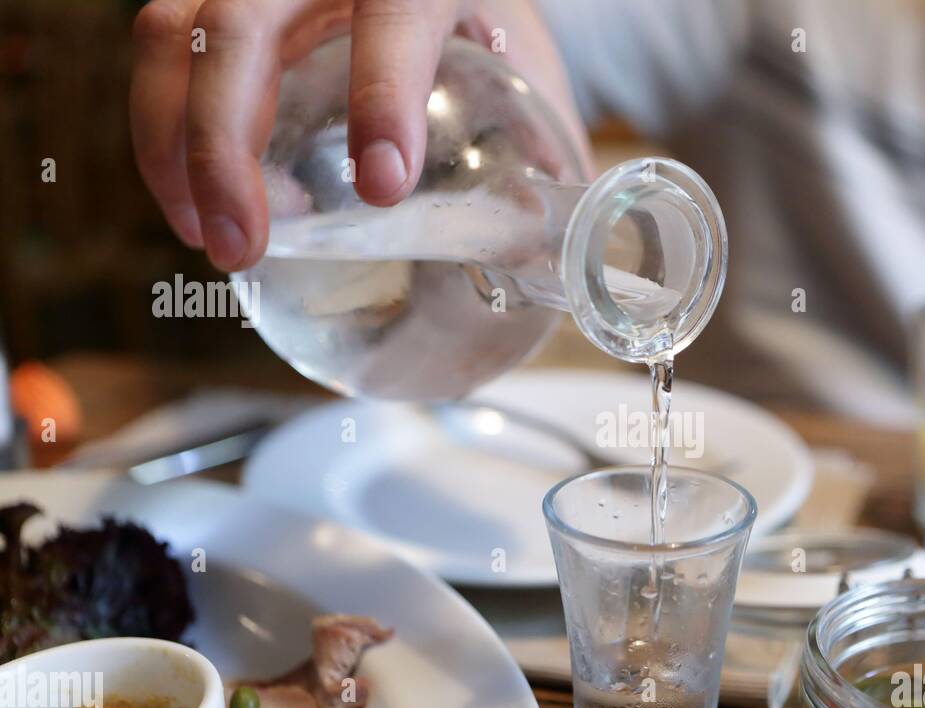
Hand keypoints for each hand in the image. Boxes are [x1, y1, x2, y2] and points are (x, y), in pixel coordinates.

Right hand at [130, 0, 588, 271]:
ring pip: (175, 31)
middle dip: (224, 143)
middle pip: (242, 25)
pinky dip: (164, 133)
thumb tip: (541, 245)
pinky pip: (164, 46)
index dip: (384, 93)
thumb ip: (530, 136)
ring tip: (211, 238)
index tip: (383, 186)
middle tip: (244, 247)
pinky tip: (196, 204)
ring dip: (173, 145)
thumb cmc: (484, 22)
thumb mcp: (521, 67)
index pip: (395, 11)